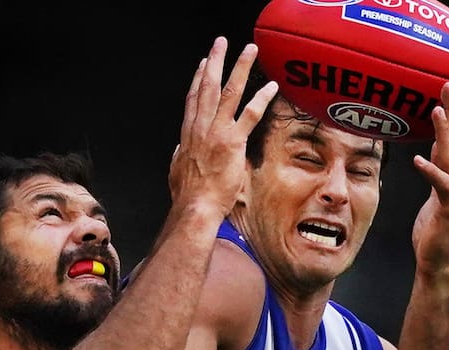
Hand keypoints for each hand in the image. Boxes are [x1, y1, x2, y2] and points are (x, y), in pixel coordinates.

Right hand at [169, 36, 278, 221]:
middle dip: (215, 61)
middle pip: (208, 87)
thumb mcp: (176, 171)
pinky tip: (271, 86)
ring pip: (229, 92)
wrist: (195, 207)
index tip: (204, 64)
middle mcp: (201, 128)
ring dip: (240, 68)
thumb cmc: (188, 196)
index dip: (198, 79)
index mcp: (188, 135)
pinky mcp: (232, 142)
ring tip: (249, 50)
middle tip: (221, 43)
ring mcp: (216, 133)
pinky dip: (261, 99)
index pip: (193, 100)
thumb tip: (178, 151)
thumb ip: (180, 157)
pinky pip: (249, 115)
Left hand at [411, 81, 448, 279]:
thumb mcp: (435, 197)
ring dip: (445, 134)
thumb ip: (438, 173)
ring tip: (436, 111)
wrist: (440, 263)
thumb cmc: (434, 233)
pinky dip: (431, 170)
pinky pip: (441, 186)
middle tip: (446, 86)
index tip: (446, 92)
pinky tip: (418, 158)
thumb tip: (434, 148)